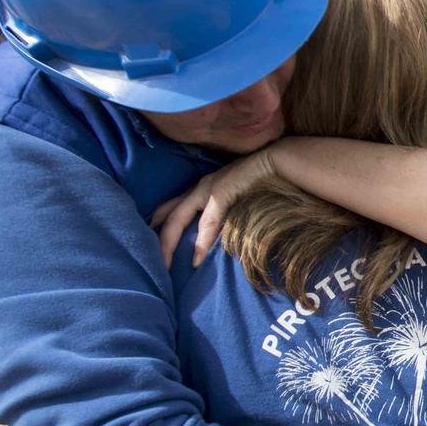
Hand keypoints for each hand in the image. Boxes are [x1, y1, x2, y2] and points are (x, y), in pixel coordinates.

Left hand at [150, 147, 280, 264]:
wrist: (278, 161)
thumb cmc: (262, 181)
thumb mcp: (237, 199)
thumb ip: (226, 214)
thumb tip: (221, 236)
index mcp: (203, 189)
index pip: (172, 206)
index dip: (158, 221)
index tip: (148, 238)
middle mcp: (200, 188)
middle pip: (169, 215)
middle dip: (158, 239)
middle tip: (151, 261)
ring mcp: (208, 189)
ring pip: (178, 218)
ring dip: (169, 244)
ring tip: (165, 265)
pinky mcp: (220, 193)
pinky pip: (206, 222)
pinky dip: (200, 242)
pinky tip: (195, 259)